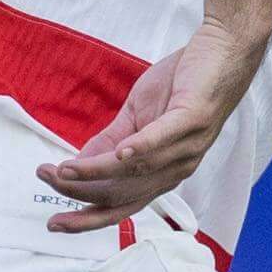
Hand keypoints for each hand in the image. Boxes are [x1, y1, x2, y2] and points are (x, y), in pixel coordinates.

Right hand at [35, 14, 270, 231]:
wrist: (224, 49)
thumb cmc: (182, 82)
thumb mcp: (137, 116)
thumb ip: (110, 141)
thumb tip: (75, 165)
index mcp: (163, 172)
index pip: (121, 206)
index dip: (87, 216)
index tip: (54, 222)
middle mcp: (177, 168)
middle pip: (122, 193)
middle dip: (80, 192)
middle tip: (47, 179)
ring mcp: (189, 145)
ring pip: (134, 169)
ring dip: (95, 172)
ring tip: (63, 169)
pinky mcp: (194, 117)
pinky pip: (163, 139)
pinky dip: (139, 148)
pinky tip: (117, 153)